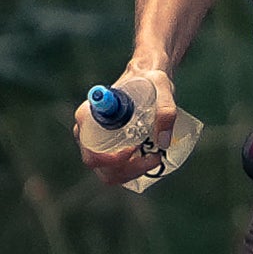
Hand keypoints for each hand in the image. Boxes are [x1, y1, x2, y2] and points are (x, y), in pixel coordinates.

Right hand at [76, 64, 192, 189]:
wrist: (147, 80)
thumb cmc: (150, 81)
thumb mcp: (161, 86)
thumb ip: (166, 109)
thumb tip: (162, 143)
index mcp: (88, 116)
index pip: (92, 151)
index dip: (113, 158)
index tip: (135, 147)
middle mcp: (86, 132)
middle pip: (99, 166)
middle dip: (128, 169)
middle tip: (153, 156)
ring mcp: (95, 143)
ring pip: (108, 173)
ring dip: (132, 172)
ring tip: (155, 156)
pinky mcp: (108, 150)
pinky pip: (116, 171)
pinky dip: (133, 171)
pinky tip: (150, 158)